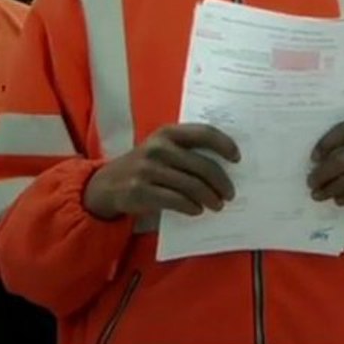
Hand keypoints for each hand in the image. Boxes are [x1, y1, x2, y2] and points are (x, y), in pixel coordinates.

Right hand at [83, 123, 239, 220]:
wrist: (106, 184)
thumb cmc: (146, 166)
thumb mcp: (162, 149)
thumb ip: (186, 151)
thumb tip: (226, 166)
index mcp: (168, 132)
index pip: (205, 133)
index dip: (224, 145)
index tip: (237, 158)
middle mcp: (158, 148)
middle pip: (202, 165)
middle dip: (221, 181)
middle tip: (230, 193)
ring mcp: (147, 169)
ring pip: (191, 185)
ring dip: (209, 197)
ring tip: (217, 205)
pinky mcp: (140, 191)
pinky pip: (175, 200)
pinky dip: (191, 206)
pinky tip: (197, 210)